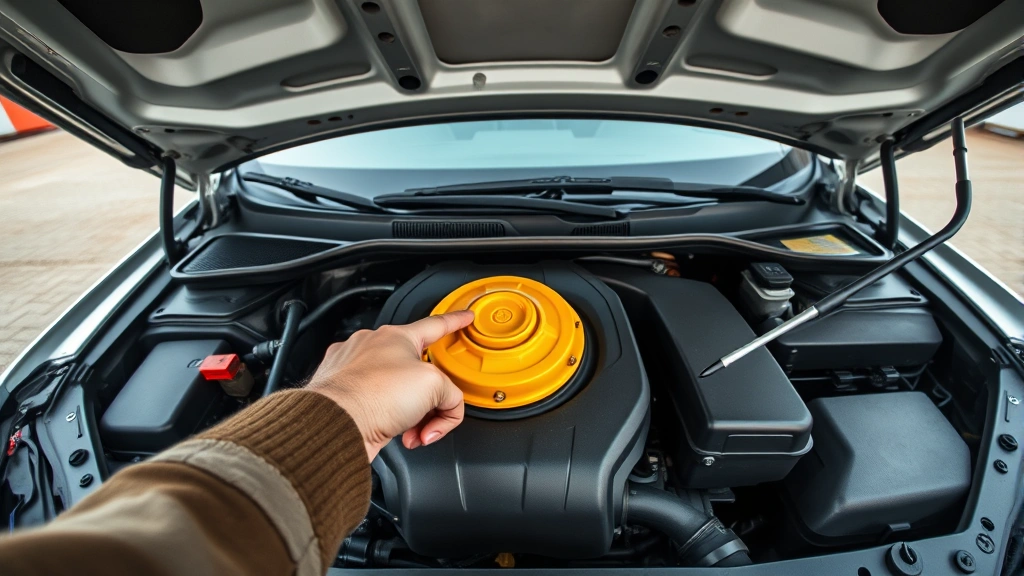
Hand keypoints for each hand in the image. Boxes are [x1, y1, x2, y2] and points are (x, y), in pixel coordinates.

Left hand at [305, 310, 474, 460]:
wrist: (336, 426)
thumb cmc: (372, 397)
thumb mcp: (433, 385)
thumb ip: (451, 392)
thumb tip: (446, 409)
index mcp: (395, 337)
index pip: (435, 325)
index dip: (455, 321)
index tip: (465, 317)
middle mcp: (373, 350)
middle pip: (420, 371)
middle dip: (432, 397)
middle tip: (436, 411)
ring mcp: (356, 373)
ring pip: (402, 393)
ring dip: (415, 415)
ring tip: (413, 428)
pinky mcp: (347, 398)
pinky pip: (382, 408)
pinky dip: (393, 422)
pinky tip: (394, 431)